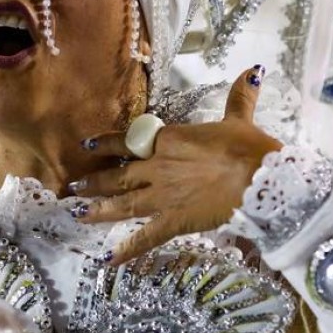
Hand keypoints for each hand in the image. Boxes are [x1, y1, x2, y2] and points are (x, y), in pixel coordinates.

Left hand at [72, 66, 280, 265]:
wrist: (260, 177)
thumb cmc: (249, 148)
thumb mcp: (240, 120)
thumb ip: (239, 99)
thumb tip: (253, 72)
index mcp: (169, 140)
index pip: (128, 140)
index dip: (106, 143)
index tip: (87, 146)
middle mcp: (157, 167)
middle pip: (118, 175)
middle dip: (95, 182)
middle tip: (72, 188)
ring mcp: (162, 195)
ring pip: (122, 204)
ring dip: (99, 209)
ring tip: (77, 214)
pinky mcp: (173, 221)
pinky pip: (145, 237)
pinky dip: (126, 249)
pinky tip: (108, 259)